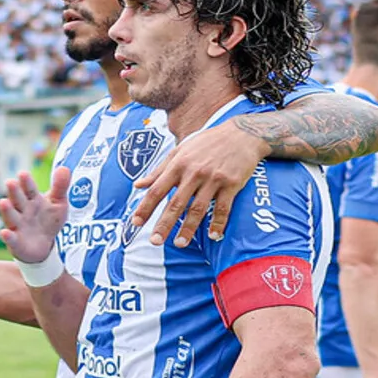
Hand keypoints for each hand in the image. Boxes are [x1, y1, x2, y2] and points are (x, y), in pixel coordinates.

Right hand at [0, 167, 69, 263]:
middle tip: (10, 182)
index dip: (26, 182)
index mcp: (32, 200)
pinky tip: (4, 232)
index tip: (23, 174)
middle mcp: (22, 211)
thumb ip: (61, 186)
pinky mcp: (16, 242)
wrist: (44, 246)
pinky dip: (7, 236)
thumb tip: (64, 168)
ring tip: (2, 202)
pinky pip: (11, 239)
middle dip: (14, 192)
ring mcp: (18, 226)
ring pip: (11, 217)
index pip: (29, 189)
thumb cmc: (49, 221)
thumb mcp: (58, 203)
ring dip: (7, 210)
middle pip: (17, 200)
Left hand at [131, 120, 265, 247]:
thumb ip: (159, 170)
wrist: (242, 133)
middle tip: (155, 241)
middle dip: (164, 223)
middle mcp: (194, 172)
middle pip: (176, 202)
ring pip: (198, 208)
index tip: (135, 223)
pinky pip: (223, 207)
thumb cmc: (206, 143)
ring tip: (179, 243)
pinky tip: (213, 236)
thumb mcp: (180, 151)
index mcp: (178, 164)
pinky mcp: (232, 183)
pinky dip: (218, 223)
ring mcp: (213, 178)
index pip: (157, 189)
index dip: (145, 207)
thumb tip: (137, 185)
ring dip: (188, 228)